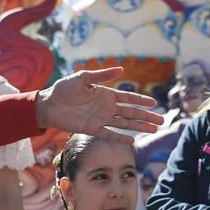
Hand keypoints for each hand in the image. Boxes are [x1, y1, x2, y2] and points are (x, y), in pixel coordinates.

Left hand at [35, 67, 161, 144]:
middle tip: (162, 121)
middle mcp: (106, 108)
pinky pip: (109, 134)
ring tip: (154, 130)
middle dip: (146, 117)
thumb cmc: (64, 88)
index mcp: (106, 94)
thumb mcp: (83, 78)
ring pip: (124, 124)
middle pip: (131, 113)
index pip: (128, 98)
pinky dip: (120, 137)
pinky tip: (132, 140)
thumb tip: (121, 70)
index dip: (141, 101)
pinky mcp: (91, 129)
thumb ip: (102, 75)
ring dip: (139, 127)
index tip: (154, 104)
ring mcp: (100, 119)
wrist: (48, 104)